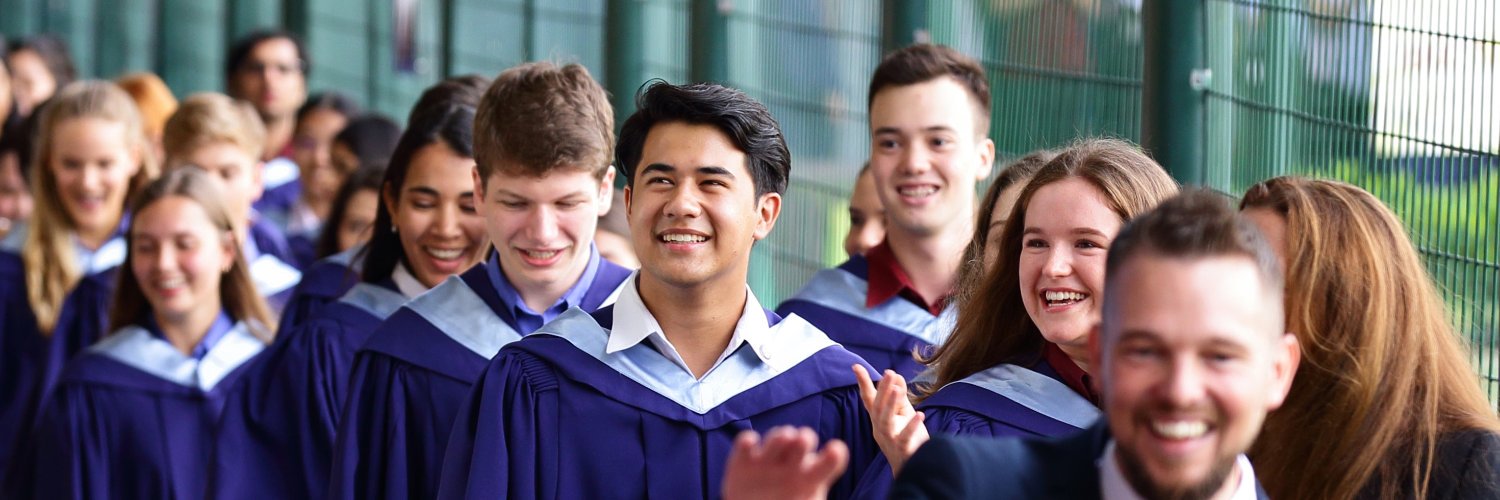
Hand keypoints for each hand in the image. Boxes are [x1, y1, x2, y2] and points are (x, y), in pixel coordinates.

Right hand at [722, 426, 848, 499]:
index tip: (834, 450)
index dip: (834, 455)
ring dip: (781, 436)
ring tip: (784, 438)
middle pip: (803, 441)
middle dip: (805, 438)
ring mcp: (768, 460)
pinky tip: (750, 443)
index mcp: (811, 477)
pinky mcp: (743, 461)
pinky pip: (745, 443)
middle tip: (802, 441)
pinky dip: (747, 441)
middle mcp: (792, 463)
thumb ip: (812, 499)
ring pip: (778, 439)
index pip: (830, 462)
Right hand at [853, 364, 928, 474]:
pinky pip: (905, 438)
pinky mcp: (902, 450)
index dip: (863, 383)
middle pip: (877, 408)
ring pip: (886, 421)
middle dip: (882, 390)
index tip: (856, 366)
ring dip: (891, 404)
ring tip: (896, 389)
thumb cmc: (908, 439)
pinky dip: (911, 426)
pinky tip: (920, 415)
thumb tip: (895, 375)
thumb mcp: (903, 414)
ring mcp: (889, 440)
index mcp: (878, 419)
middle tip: (888, 373)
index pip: (869, 399)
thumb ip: (899, 396)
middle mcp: (880, 429)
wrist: (912, 469)